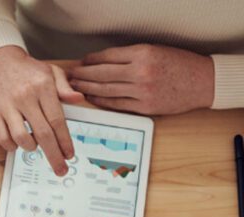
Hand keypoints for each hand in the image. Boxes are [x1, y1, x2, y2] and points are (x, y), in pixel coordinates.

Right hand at [0, 46, 83, 175]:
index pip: (57, 120)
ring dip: (31, 148)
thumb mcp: (51, 72)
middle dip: (54, 155)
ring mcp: (7, 106)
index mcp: (42, 87)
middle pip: (43, 134)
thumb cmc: (27, 69)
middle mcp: (25, 97)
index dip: (65, 141)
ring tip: (35, 147)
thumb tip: (78, 100)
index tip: (70, 154)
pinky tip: (18, 143)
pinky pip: (2, 137)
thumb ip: (65, 87)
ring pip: (22, 137)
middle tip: (60, 168)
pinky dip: (12, 146)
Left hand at [69, 44, 214, 114]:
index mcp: (143, 54)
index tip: (81, 62)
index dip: (90, 60)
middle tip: (70, 76)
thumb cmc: (180, 64)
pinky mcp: (145, 107)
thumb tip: (101, 61)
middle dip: (82, 75)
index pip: (107, 57)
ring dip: (87, 89)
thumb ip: (130, 56)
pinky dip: (101, 101)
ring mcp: (142, 92)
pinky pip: (116, 104)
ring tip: (75, 87)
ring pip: (105, 90)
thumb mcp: (155, 50)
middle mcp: (141, 72)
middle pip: (101, 74)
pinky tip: (92, 98)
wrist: (204, 82)